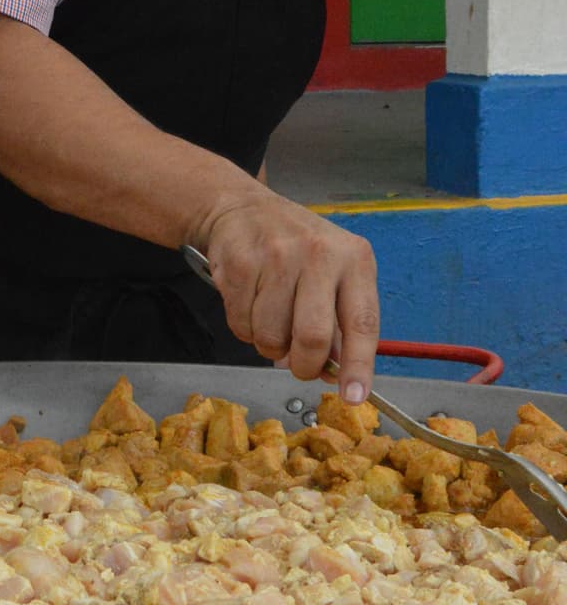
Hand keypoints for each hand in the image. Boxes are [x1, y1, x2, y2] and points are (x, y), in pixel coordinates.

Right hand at [198, 196, 378, 404]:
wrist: (243, 208)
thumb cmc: (296, 249)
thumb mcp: (333, 272)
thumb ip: (339, 321)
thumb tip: (334, 373)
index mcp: (354, 260)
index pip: (363, 322)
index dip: (358, 365)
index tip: (354, 397)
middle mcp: (319, 255)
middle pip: (312, 336)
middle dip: (304, 365)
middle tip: (298, 366)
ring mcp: (277, 257)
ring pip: (271, 336)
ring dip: (269, 346)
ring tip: (271, 323)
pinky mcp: (240, 263)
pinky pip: (241, 324)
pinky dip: (244, 328)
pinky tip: (250, 303)